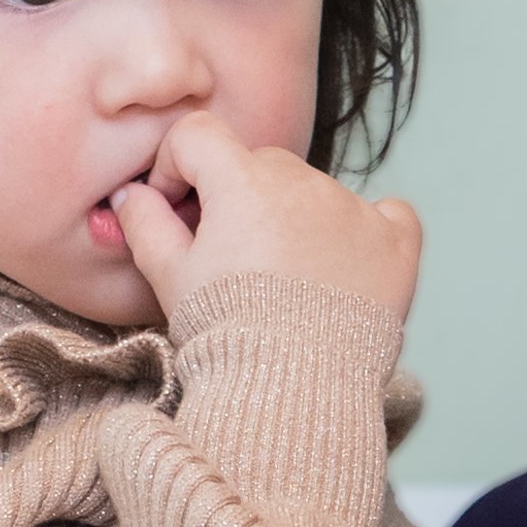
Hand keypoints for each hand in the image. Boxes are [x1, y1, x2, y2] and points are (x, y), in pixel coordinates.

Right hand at [106, 109, 421, 338]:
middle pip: (259, 164)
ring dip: (297, 219)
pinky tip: (347, 268)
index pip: (197, 136)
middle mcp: (303, 181)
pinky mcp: (395, 242)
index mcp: (242, 181)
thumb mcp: (170, 277)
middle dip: (239, 198)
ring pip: (315, 191)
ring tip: (287, 284)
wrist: (295, 389)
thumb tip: (132, 195)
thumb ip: (144, 224)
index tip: (177, 208)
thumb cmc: (227, 334)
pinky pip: (386, 215)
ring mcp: (354, 209)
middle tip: (232, 259)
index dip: (178, 167)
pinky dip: (366, 233)